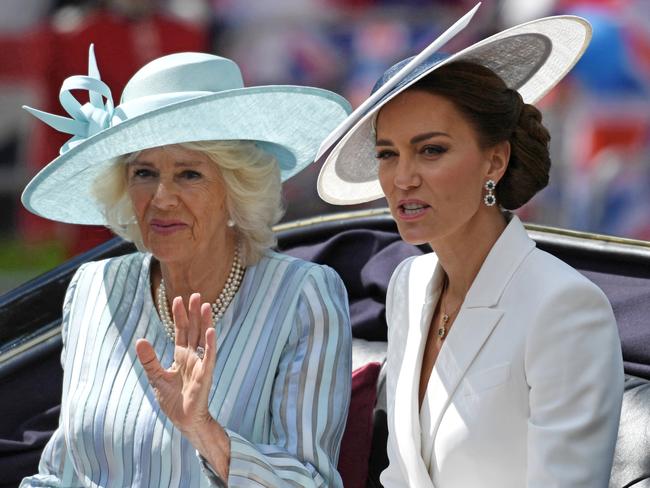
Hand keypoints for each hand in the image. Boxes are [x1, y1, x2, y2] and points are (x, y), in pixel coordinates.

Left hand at [136, 293, 215, 434]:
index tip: (177, 299)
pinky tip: (211, 330)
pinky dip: (210, 344)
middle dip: (194, 313)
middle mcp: (192, 357)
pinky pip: (209, 357)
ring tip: (205, 305)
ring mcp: (200, 365)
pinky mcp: (205, 375)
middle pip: (194, 330)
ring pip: (204, 339)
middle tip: (194, 294)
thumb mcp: (156, 377)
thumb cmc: (173, 400)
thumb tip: (140, 340)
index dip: (179, 316)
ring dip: (205, 322)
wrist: (183, 421)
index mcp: (181, 356)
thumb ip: (149, 359)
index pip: (181, 331)